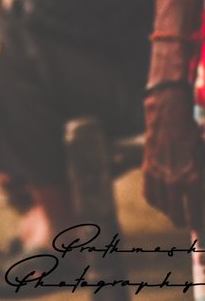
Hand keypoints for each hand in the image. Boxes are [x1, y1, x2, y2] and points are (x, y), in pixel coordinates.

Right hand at [142, 87, 204, 226]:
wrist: (170, 117)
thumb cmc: (193, 137)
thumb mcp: (202, 160)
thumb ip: (200, 181)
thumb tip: (199, 197)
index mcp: (194, 178)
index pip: (195, 213)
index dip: (197, 225)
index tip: (198, 230)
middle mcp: (175, 180)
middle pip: (176, 214)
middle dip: (182, 222)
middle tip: (186, 223)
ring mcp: (159, 175)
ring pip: (162, 207)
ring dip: (169, 213)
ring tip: (175, 215)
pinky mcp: (148, 169)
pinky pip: (149, 194)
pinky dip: (156, 203)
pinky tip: (162, 202)